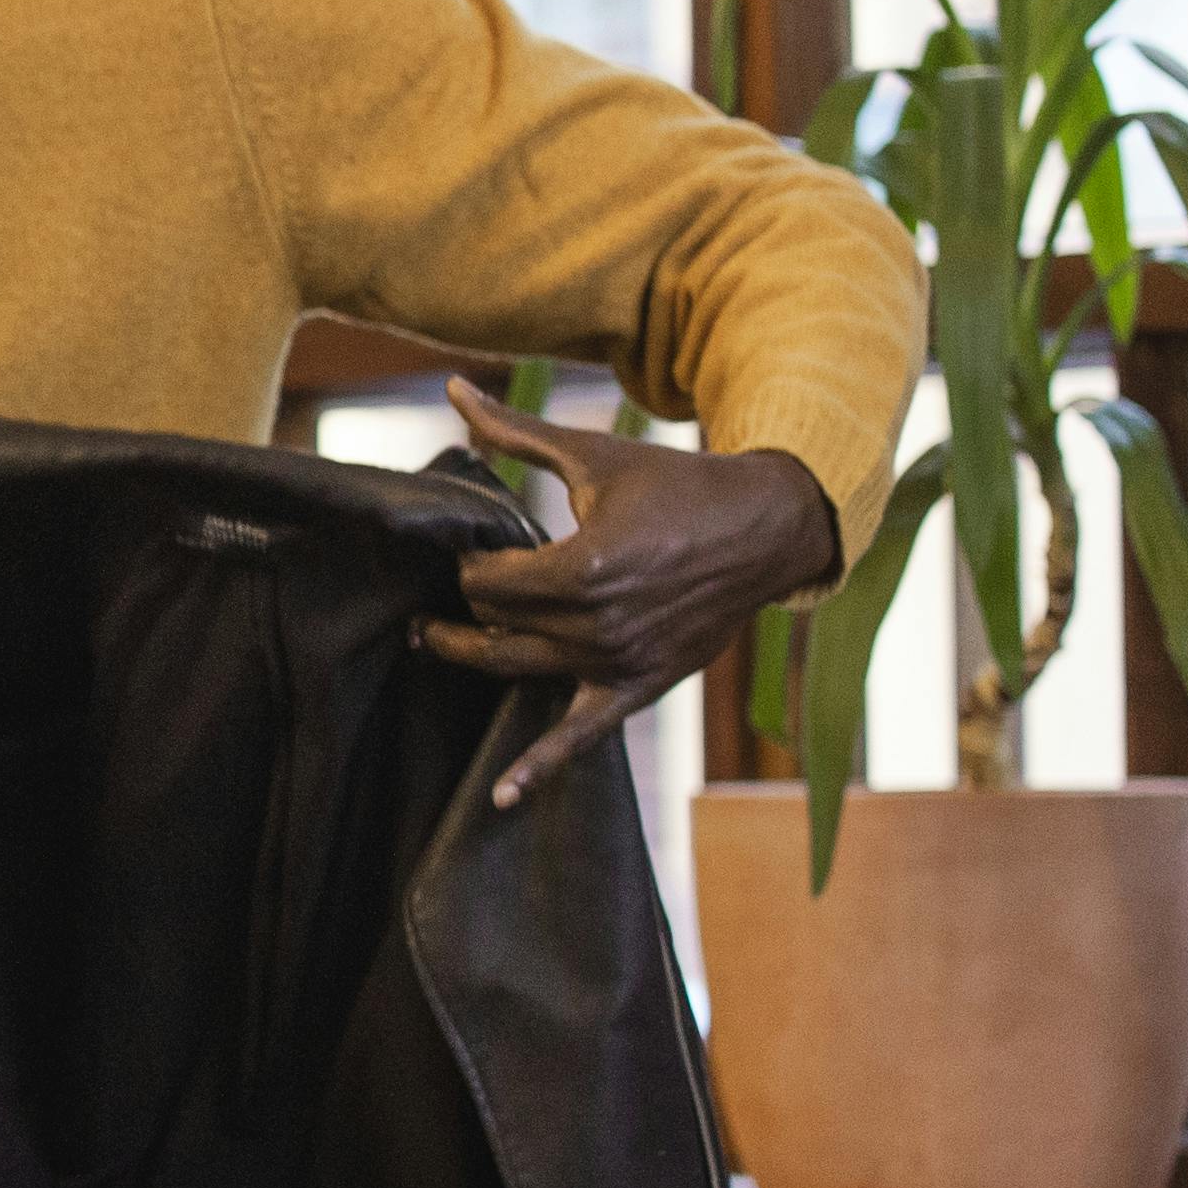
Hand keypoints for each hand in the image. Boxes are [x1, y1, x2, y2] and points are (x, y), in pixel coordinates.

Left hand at [416, 376, 842, 808]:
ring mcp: (621, 662)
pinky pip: (581, 735)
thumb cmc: (675, 485)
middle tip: (423, 613)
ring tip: (435, 644)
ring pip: (523, 672)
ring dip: (476, 660)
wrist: (763, 529)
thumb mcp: (592, 458)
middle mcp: (601, 622)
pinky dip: (539, 768)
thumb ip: (514, 434)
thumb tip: (453, 390)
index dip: (467, 570)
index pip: (489, 584)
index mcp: (586, 566)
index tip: (464, 556)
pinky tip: (502, 797)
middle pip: (499, 628)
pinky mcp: (641, 686)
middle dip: (460, 616)